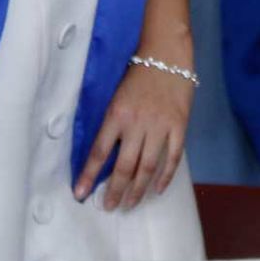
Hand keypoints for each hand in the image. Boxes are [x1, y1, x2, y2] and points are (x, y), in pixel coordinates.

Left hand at [75, 55, 194, 209]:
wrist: (166, 53)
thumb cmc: (136, 72)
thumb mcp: (115, 95)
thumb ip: (110, 123)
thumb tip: (101, 154)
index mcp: (116, 114)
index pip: (99, 152)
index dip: (89, 175)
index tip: (80, 194)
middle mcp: (137, 123)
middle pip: (124, 166)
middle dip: (115, 191)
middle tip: (108, 207)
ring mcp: (160, 126)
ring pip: (148, 167)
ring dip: (138, 189)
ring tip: (130, 204)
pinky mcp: (178, 126)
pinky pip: (172, 158)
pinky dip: (165, 177)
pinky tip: (157, 189)